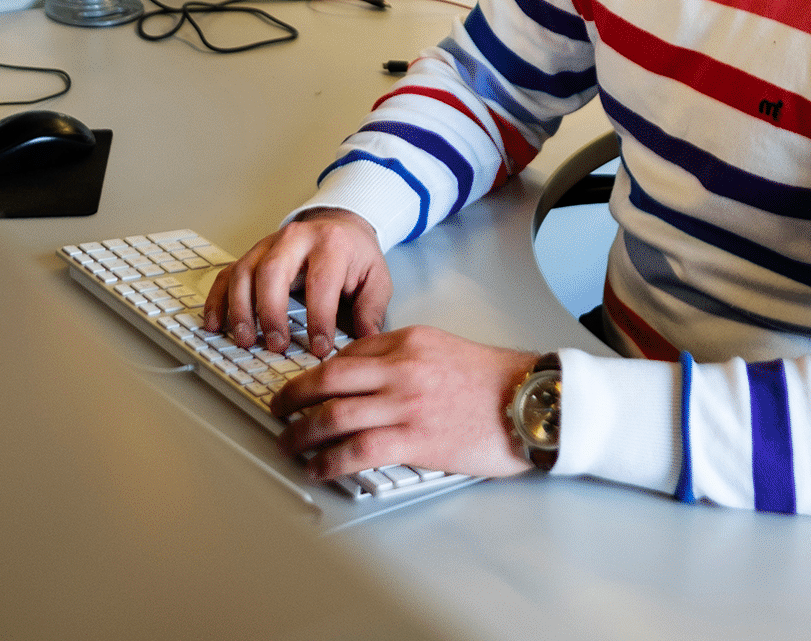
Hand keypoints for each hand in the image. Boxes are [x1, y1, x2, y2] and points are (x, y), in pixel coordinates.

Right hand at [203, 208, 387, 357]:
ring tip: (246, 340)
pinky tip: (216, 324)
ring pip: (244, 272)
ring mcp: (267, 245)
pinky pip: (226, 275)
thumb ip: (371, 310)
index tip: (319, 348)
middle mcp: (295, 239)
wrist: (339, 226)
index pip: (321, 282)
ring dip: (240, 309)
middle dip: (271, 312)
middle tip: (276, 345)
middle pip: (273, 271)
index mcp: (330, 244)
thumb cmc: (355, 256)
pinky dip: (217, 300)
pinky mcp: (250, 256)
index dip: (319, 318)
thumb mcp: (376, 278)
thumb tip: (365, 342)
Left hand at [271, 325, 538, 479]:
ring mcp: (405, 403)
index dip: (318, 372)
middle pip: (327, 379)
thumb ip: (405, 357)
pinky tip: (317, 468)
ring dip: (300, 432)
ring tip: (287, 443)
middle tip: (277, 408)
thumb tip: (367, 375)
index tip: (304, 386)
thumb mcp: (444, 349)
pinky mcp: (414, 439)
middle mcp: (401, 368)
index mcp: (409, 341)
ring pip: (333, 415)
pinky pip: (356, 450)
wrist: (534, 401)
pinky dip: (327, 461)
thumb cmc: (496, 380)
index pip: (349, 352)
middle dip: (292, 395)